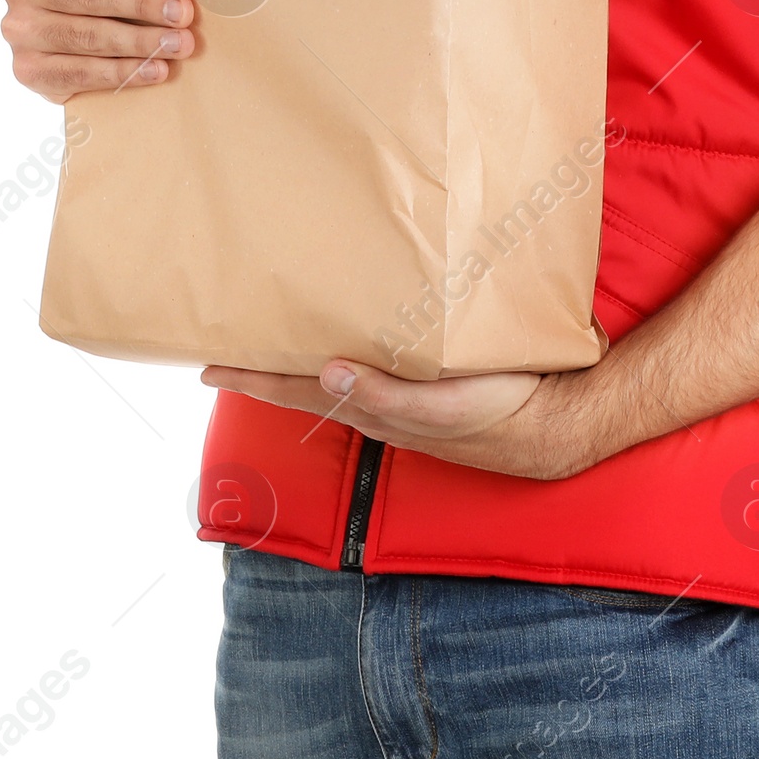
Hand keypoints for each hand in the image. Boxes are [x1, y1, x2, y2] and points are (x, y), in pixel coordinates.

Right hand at [0, 0, 196, 98]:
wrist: (62, 27)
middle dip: (141, 5)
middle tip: (185, 13)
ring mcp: (17, 30)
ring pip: (85, 37)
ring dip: (139, 42)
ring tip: (181, 43)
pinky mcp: (27, 70)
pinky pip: (77, 74)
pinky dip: (121, 74)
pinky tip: (156, 70)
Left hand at [199, 356, 603, 480]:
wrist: (552, 424)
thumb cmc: (497, 414)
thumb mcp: (441, 407)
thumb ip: (386, 396)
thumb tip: (327, 372)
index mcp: (371, 408)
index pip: (295, 391)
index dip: (251, 379)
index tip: (206, 367)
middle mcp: (376, 404)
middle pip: (303, 382)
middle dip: (263, 366)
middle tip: (223, 343)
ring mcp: (398, 396)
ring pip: (333, 373)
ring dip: (299, 358)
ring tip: (273, 334)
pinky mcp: (424, 383)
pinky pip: (368, 365)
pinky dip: (342, 353)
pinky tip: (346, 338)